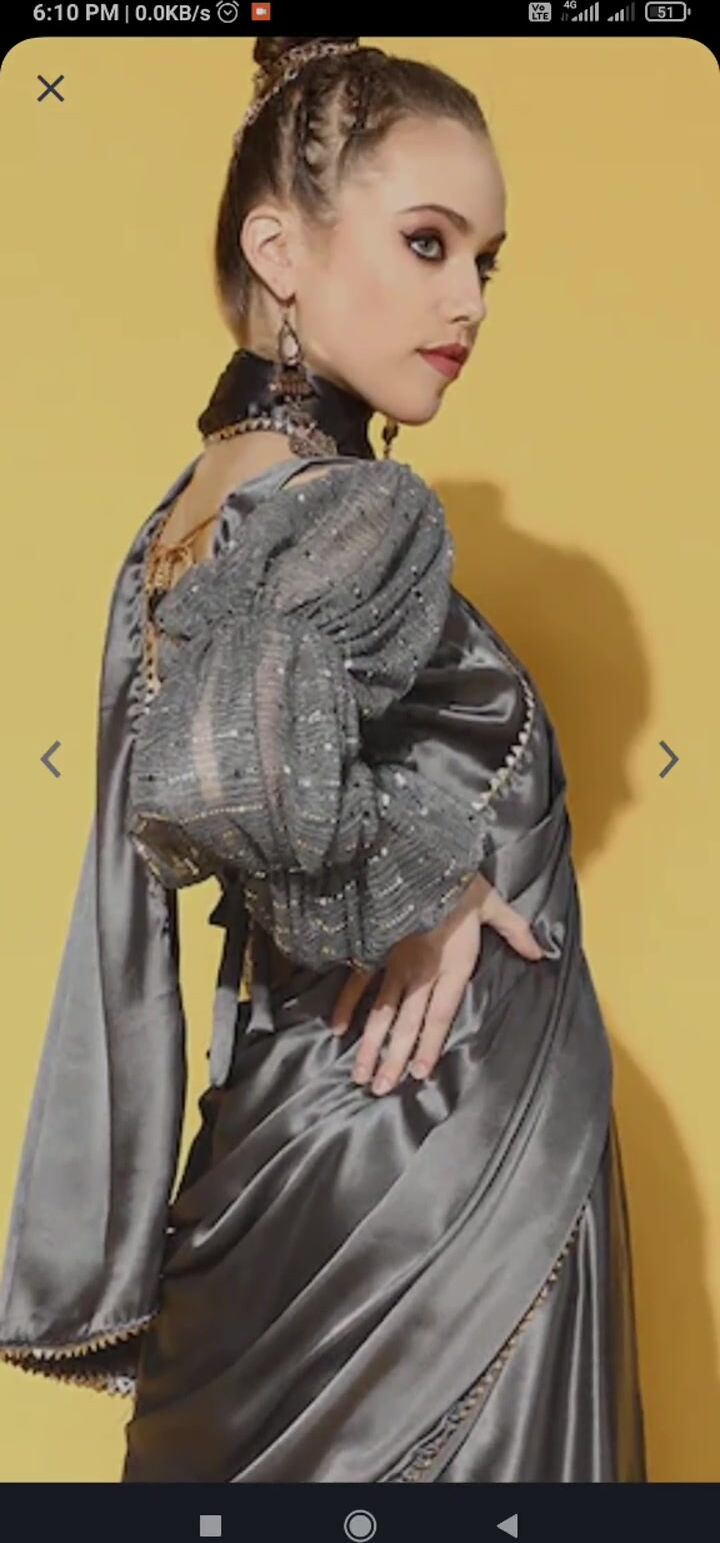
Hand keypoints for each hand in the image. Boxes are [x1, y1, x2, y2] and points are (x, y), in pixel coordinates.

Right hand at [329, 874, 543, 1095]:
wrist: (415, 855)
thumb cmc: (455, 879)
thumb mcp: (492, 903)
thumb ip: (515, 930)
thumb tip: (541, 953)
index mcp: (451, 964)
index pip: (440, 1015)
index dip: (430, 1045)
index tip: (419, 1074)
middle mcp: (420, 971)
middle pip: (406, 1023)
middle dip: (394, 1058)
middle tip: (382, 1089)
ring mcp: (393, 962)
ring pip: (381, 1012)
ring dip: (371, 1044)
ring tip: (360, 1074)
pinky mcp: (374, 947)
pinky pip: (358, 982)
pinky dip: (347, 1005)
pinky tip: (337, 1030)